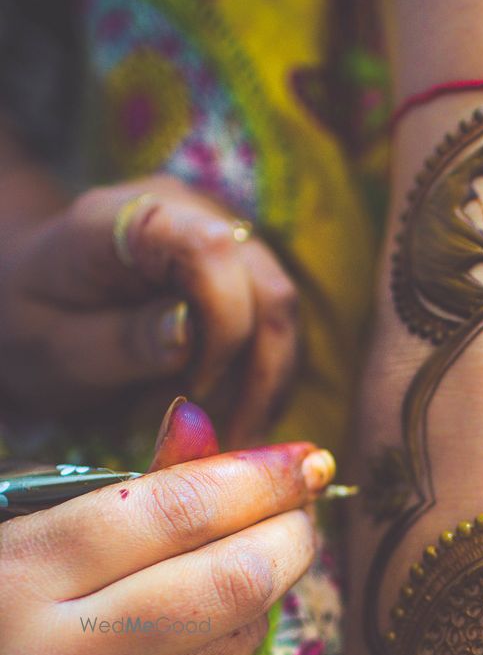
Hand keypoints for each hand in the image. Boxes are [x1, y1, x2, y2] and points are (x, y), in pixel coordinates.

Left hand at [0, 177, 298, 444]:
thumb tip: (190, 334)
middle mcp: (191, 213)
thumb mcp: (55, 347)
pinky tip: (234, 416)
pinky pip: (276, 327)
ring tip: (229, 436)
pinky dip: (263, 380)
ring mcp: (223, 238)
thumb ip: (120, 338)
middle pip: (267, 288)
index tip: (195, 392)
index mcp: (128, 218)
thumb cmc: (33, 325)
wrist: (29, 298)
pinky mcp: (240, 272)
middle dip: (257, 374)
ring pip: (283, 313)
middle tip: (228, 441)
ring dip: (266, 385)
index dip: (224, 325)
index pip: (211, 250)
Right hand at [0, 404, 334, 654]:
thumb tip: (201, 421)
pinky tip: (195, 642)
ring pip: (234, 640)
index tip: (310, 460)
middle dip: (290, 537)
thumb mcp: (28, 539)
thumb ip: (122, 492)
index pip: (177, 510)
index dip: (260, 478)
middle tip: (301, 514)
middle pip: (232, 580)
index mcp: (15, 578)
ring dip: (259, 596)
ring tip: (237, 571)